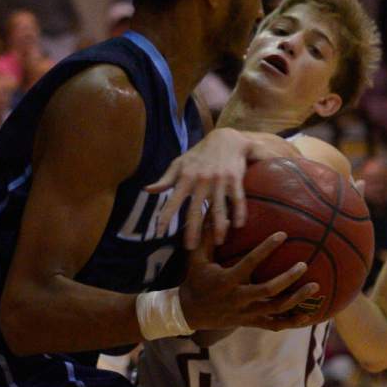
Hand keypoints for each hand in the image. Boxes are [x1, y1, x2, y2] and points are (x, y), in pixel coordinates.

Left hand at [146, 128, 299, 248]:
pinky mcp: (235, 179)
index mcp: (186, 177)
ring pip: (219, 208)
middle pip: (195, 210)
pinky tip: (238, 226)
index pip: (173, 201)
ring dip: (219, 227)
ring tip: (218, 242)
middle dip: (192, 230)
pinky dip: (239, 212)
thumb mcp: (180, 163)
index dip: (165, 217)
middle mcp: (201, 180)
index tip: (159, 232)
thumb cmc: (199, 153)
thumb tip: (147, 190)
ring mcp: (219, 181)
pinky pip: (238, 199)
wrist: (225, 138)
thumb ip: (165, 179)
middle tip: (190, 248)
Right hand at [179, 229, 318, 331]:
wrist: (189, 313)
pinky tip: (308, 315)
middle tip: (304, 265)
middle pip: (269, 290)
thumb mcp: (196, 258)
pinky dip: (292, 322)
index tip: (282, 234)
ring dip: (297, 299)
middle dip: (288, 278)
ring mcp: (246, 313)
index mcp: (227, 280)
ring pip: (276, 309)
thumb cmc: (195, 280)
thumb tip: (220, 214)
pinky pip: (274, 325)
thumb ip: (208, 236)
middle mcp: (238, 298)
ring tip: (315, 287)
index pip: (250, 262)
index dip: (267, 248)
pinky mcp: (250, 323)